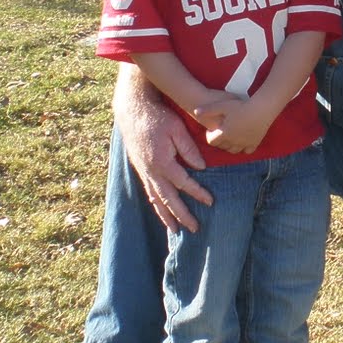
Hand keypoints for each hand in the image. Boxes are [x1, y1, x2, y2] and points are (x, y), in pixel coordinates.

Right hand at [115, 68, 211, 232]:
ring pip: (156, 200)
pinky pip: (150, 193)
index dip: (197, 193)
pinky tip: (162, 213)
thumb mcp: (176, 128)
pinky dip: (157, 205)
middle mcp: (151, 171)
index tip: (210, 202)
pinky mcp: (141, 170)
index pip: (183, 183)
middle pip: (168, 199)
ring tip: (176, 231)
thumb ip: (188, 148)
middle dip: (182, 215)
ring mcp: (144, 172)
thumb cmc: (157, 117)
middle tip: (195, 228)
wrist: (132, 111)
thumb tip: (201, 167)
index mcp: (162, 162)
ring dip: (166, 216)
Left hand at [192, 94, 274, 154]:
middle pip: (222, 146)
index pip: (211, 141)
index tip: (212, 128)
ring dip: (230, 145)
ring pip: (233, 150)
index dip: (210, 135)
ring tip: (231, 136)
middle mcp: (233, 142)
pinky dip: (243, 147)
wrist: (262, 109)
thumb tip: (195, 111)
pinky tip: (243, 140)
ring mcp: (245, 144)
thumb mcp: (222, 105)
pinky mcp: (255, 143)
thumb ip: (208, 110)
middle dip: (219, 140)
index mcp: (224, 133)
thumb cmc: (241, 106)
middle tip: (221, 130)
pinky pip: (247, 150)